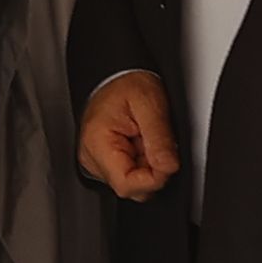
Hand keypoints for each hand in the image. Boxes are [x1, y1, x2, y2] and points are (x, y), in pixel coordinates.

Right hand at [78, 70, 180, 199]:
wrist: (116, 74)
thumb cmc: (126, 83)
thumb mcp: (149, 103)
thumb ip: (160, 138)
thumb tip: (169, 167)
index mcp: (98, 144)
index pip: (126, 184)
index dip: (153, 179)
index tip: (168, 162)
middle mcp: (93, 158)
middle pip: (130, 187)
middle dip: (152, 171)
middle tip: (156, 142)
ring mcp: (98, 162)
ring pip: (132, 183)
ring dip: (147, 166)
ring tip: (146, 139)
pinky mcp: (106, 162)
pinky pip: (130, 173)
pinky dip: (142, 162)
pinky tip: (141, 143)